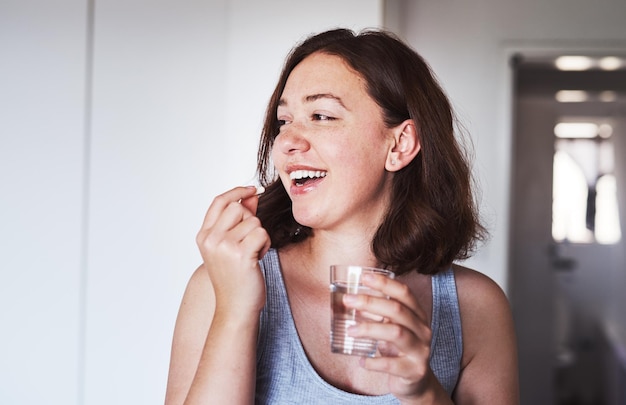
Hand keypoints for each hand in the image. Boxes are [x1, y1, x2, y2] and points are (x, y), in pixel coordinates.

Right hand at [196, 186, 270, 314]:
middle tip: (249, 242)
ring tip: (252, 253)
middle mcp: (210, 239)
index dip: (236, 191)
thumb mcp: (231, 246)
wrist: (235, 308)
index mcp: (203, 236)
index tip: (252, 189)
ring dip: (259, 236)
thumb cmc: (235, 278)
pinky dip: (265, 245)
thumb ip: (239, 219)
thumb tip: (252, 193)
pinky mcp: (240, 254)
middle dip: (251, 221)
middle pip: (238, 208)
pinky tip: (257, 258)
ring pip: (253, 221)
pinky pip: (261, 233)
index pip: (219, 202)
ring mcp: (223, 247)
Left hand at [343, 274, 448, 402]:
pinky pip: (391, 365)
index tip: (363, 277)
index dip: (385, 283)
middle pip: (397, 310)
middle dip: (370, 302)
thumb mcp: (393, 328)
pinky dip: (373, 362)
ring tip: (350, 331)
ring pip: (396, 333)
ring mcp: (420, 351)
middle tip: (347, 300)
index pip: (405, 293)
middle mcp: (423, 330)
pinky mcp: (414, 371)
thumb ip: (378, 315)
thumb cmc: (399, 350)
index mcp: (418, 316)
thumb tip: (352, 300)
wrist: (417, 383)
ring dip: (369, 329)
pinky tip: (361, 361)